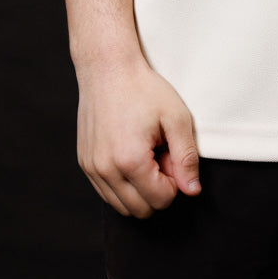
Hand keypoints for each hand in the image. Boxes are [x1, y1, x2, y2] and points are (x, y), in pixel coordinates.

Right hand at [76, 53, 201, 217]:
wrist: (108, 67)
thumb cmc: (143, 89)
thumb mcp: (176, 118)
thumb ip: (187, 158)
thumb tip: (192, 191)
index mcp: (130, 160)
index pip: (161, 200)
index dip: (175, 179)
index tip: (171, 151)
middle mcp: (105, 170)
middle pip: (142, 210)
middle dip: (157, 188)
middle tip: (159, 153)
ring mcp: (91, 168)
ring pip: (122, 206)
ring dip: (139, 188)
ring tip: (145, 153)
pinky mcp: (85, 163)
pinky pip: (107, 193)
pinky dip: (123, 183)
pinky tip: (130, 153)